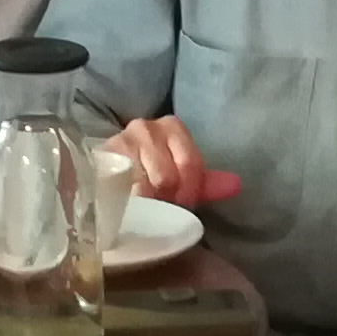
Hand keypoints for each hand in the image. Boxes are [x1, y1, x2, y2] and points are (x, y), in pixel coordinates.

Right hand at [105, 116, 244, 211]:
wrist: (106, 171)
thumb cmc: (149, 173)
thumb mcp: (181, 176)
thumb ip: (207, 182)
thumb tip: (235, 185)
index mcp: (172, 127)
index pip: (190, 164)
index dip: (189, 192)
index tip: (183, 205)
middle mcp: (146, 127)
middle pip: (167, 177)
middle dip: (168, 200)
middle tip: (162, 208)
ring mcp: (121, 141)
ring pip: (144, 186)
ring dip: (147, 203)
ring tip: (145, 206)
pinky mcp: (101, 159)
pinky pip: (121, 189)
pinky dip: (127, 201)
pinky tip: (127, 204)